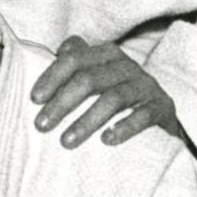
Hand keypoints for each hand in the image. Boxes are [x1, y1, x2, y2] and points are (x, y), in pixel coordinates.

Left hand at [31, 37, 177, 147]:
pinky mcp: (162, 107)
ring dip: (87, 121)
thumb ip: (73, 66)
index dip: (52, 76)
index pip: (75, 59)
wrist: (160, 117)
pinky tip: (106, 141)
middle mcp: (127, 66)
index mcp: (106, 55)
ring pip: (114, 99)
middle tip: (41, 126)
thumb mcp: (97, 77)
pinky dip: (124, 128)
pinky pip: (143, 116)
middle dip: (62, 103)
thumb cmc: (118, 97)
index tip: (34, 99)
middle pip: (90, 79)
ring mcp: (146, 86)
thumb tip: (43, 57)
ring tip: (66, 141)